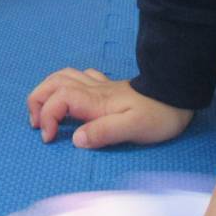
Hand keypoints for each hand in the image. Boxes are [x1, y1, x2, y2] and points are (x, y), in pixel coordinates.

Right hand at [27, 68, 192, 147]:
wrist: (178, 95)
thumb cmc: (158, 114)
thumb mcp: (133, 128)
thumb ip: (104, 133)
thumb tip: (76, 139)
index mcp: (95, 101)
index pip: (58, 100)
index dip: (46, 117)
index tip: (49, 138)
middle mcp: (93, 89)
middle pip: (53, 83)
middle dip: (37, 102)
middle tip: (38, 126)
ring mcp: (100, 86)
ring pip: (62, 76)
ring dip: (46, 91)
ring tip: (44, 113)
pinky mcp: (108, 87)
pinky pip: (79, 77)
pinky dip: (65, 84)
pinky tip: (69, 97)